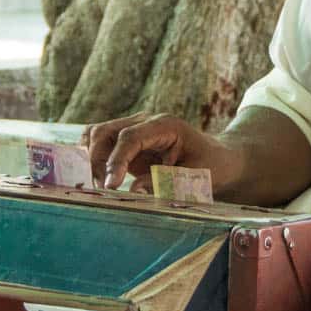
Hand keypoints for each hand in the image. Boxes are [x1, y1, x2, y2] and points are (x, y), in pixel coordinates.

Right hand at [82, 112, 242, 192]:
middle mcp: (144, 122)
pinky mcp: (127, 142)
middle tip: (102, 188)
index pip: (129, 137)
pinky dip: (92, 158)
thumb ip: (167, 181)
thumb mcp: (196, 176)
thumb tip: (134, 189)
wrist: (218, 158)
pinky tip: (97, 178)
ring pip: (96, 135)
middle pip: (105, 131)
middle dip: (97, 160)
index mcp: (164, 125)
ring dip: (91, 159)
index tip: (110, 186)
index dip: (116, 161)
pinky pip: (100, 144)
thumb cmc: (211, 165)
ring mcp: (133, 129)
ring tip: (100, 185)